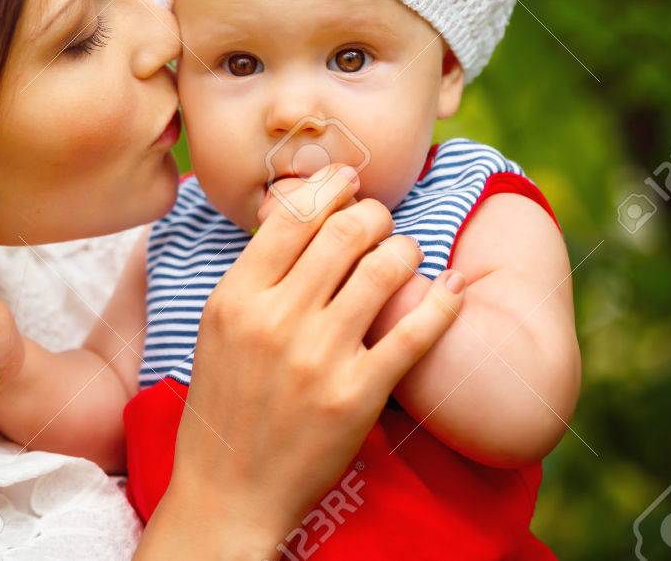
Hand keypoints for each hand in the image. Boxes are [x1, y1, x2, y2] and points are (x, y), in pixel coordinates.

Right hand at [146, 165, 466, 557]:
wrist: (229, 491)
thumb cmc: (224, 403)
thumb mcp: (218, 326)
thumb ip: (255, 271)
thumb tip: (298, 208)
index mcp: (236, 297)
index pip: (294, 214)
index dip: (331, 185)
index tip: (349, 180)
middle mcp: (277, 320)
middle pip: (347, 229)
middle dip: (374, 214)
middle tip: (380, 224)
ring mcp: (320, 357)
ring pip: (387, 267)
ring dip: (406, 250)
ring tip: (405, 257)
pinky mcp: (360, 394)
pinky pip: (417, 331)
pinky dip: (444, 301)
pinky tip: (453, 288)